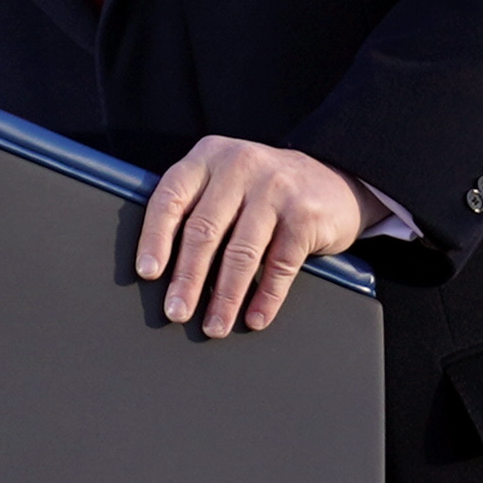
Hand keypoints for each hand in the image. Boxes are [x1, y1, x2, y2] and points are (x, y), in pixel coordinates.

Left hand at [136, 137, 369, 337]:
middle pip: (204, 230)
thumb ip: (196, 207)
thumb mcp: (226, 182)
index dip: (155, 239)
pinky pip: (280, 265)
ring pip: (241, 252)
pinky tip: (256, 318)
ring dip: (225, 297)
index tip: (148, 274)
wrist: (335, 181)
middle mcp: (240, 165)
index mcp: (209, 157)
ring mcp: (276, 188)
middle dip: (187, 278)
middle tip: (177, 312)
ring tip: (214, 326)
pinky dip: (266, 297)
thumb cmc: (264, 192)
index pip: (171, 198)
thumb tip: (161, 272)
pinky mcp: (306, 214)